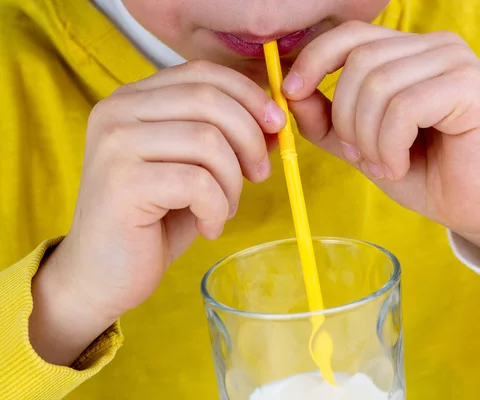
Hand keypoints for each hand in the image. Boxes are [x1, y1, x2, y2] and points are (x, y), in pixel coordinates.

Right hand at [29, 60, 285, 364]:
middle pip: (209, 100)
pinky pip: (198, 183)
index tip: (276, 124)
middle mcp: (117, 111)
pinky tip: (208, 227)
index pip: (201, 72)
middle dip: (250, 139)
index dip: (248, 94)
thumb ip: (227, 140)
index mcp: (133, 99)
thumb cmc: (153, 221)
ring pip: (208, 141)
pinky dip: (217, 209)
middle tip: (260, 175)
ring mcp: (115, 144)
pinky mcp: (121, 183)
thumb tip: (274, 123)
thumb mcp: (195, 170)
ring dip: (233, 182)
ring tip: (223, 209)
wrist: (102, 274)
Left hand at [284, 21, 479, 265]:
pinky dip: (389, 145)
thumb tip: (289, 93)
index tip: (291, 92)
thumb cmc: (423, 171)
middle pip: (359, 61)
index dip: (314, 59)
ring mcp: (455, 61)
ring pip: (378, 85)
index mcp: (408, 51)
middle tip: (359, 156)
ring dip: (367, 138)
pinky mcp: (469, 86)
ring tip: (383, 164)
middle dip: (345, 119)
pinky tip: (399, 165)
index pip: (350, 34)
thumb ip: (327, 119)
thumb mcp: (361, 144)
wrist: (478, 207)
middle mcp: (434, 46)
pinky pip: (403, 107)